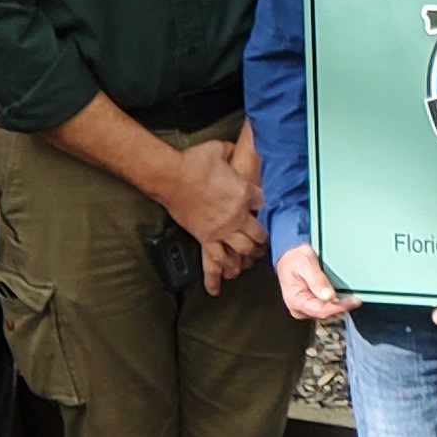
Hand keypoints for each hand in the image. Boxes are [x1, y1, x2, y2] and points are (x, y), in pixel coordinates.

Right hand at [153, 142, 263, 292]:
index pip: (264, 203)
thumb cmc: (194, 161)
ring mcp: (220, 230)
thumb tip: (238, 148)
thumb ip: (233, 151)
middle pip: (258, 235)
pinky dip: (215, 276)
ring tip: (250, 261)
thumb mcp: (219, 149)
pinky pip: (213, 261)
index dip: (266, 205)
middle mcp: (236, 216)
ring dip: (248, 258)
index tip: (265, 207)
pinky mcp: (204, 238)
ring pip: (242, 252)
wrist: (170, 176)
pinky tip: (217, 288)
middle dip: (263, 240)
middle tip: (263, 242)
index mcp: (243, 193)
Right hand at [275, 243, 356, 321]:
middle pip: (325, 313)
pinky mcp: (310, 305)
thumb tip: (328, 295)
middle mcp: (300, 307)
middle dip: (340, 307)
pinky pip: (325, 307)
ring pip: (326, 312)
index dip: (338, 307)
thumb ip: (317, 280)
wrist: (288, 256)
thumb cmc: (294, 259)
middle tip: (354, 299)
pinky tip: (341, 297)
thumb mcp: (305, 264)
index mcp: (296, 300)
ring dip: (338, 305)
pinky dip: (334, 303)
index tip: (352, 302)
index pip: (321, 310)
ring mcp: (305, 307)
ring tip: (349, 297)